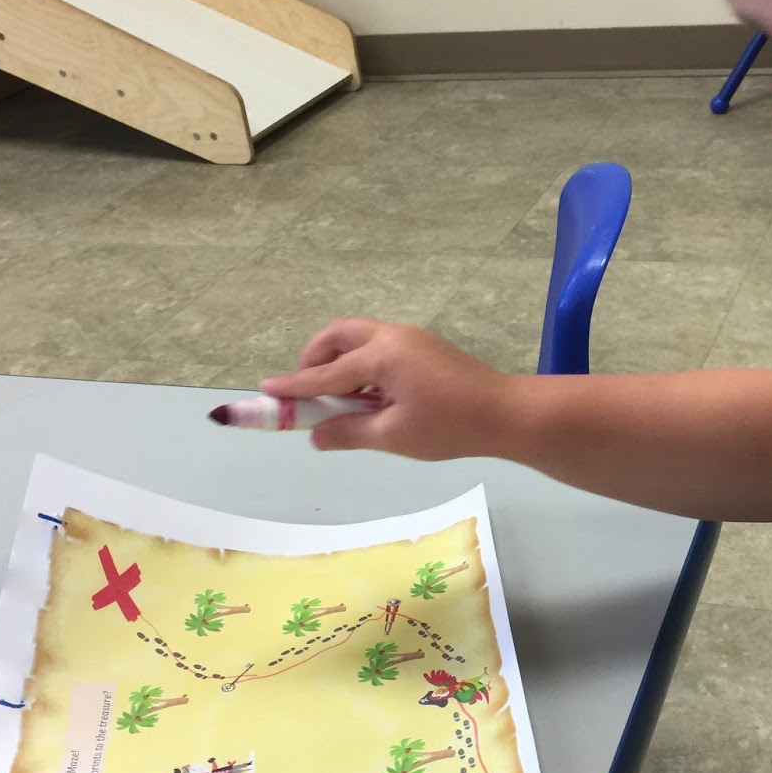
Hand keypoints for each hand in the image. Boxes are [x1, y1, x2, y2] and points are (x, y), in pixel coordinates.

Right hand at [261, 319, 511, 459]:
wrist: (506, 414)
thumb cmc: (450, 427)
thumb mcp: (393, 436)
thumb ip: (348, 432)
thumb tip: (315, 435)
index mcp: (381, 355)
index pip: (325, 374)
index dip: (294, 387)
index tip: (265, 391)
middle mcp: (391, 336)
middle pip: (337, 336)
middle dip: (314, 360)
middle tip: (306, 393)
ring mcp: (410, 337)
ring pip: (358, 338)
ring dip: (338, 362)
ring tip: (338, 399)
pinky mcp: (423, 346)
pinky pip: (378, 346)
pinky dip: (361, 364)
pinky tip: (368, 396)